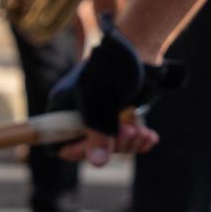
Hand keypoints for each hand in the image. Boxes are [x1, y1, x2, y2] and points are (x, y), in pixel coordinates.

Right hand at [48, 15, 179, 165]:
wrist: (140, 48)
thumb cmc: (112, 69)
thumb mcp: (100, 101)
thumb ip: (97, 133)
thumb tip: (98, 163)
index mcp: (62, 109)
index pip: (60, 143)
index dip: (78, 151)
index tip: (98, 148)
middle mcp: (79, 115)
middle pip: (89, 147)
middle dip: (112, 145)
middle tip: (130, 133)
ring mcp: (101, 115)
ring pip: (110, 144)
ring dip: (128, 142)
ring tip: (141, 132)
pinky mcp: (121, 115)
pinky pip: (126, 138)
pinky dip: (139, 140)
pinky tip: (150, 138)